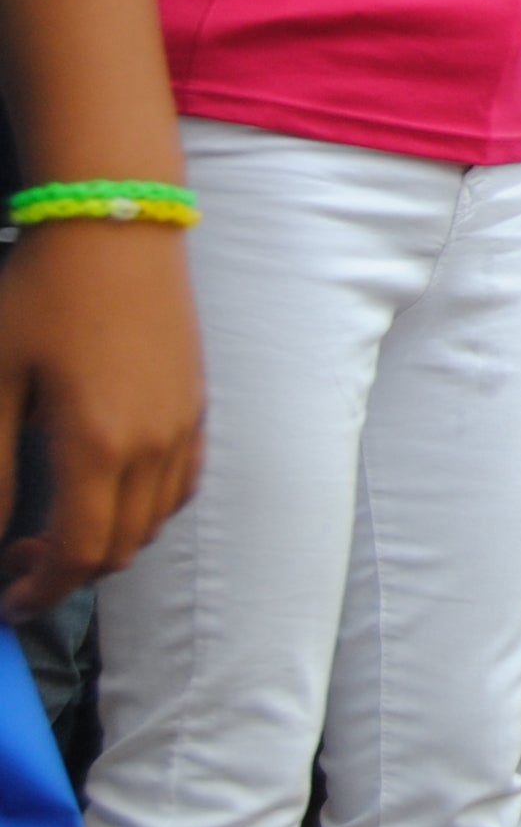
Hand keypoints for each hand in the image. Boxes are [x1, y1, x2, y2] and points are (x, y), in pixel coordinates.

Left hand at [0, 220, 204, 622]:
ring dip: (107, 543)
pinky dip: (145, 508)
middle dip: (67, 574)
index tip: (7, 602)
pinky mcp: (196, 402)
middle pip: (120, 549)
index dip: (40, 592)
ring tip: (57, 526)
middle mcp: (154, 443)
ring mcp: (183, 423)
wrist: (114, 224)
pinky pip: (181, 483)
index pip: (79, 554)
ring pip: (154, 521)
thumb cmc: (42, 294)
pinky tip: (108, 489)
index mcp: (97, 444)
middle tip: (16, 562)